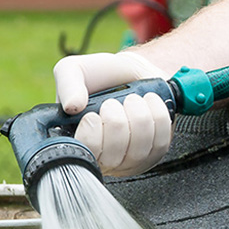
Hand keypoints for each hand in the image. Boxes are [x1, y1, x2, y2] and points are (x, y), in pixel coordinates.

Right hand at [53, 52, 171, 175]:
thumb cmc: (101, 75)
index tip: (93, 114)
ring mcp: (131, 158)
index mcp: (79, 143)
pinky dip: (156, 114)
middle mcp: (104, 157)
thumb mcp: (74, 70)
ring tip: (132, 100)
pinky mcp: (155, 151)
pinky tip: (148, 103)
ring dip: (138, 114)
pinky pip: (160, 140)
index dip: (91, 134)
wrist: (133, 70)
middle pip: (114, 155)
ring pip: (139, 146)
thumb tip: (72, 107)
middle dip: (116, 120)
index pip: (85, 157)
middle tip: (113, 102)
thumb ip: (67, 85)